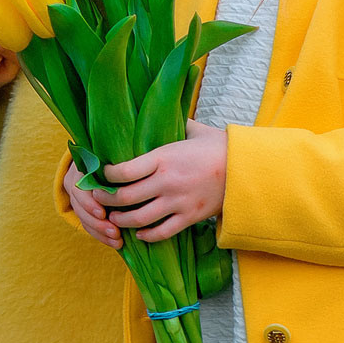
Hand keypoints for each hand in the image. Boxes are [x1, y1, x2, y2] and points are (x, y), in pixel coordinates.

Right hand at [63, 158, 122, 248]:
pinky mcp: (80, 207)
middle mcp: (75, 179)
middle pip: (79, 205)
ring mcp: (76, 194)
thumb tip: (137, 177)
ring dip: (100, 232)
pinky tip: (115, 243)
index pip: (79, 187)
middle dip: (97, 222)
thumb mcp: (118, 157)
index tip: (102, 213)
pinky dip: (100, 236)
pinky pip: (86, 224)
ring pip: (82, 217)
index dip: (89, 202)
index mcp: (82, 165)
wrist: (105, 158)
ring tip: (117, 240)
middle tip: (115, 232)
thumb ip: (122, 168)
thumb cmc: (119, 157)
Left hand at [97, 118, 225, 242]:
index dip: (105, 175)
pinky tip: (138, 233)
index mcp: (163, 158)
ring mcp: (177, 202)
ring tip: (113, 217)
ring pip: (139, 219)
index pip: (123, 170)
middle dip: (106, 200)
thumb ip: (172, 122)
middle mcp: (166, 181)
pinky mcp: (189, 218)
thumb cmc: (218, 146)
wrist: (246, 169)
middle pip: (125, 197)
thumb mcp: (192, 129)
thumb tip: (159, 107)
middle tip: (98, 199)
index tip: (100, 175)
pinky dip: (146, 235)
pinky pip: (161, 232)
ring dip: (121, 220)